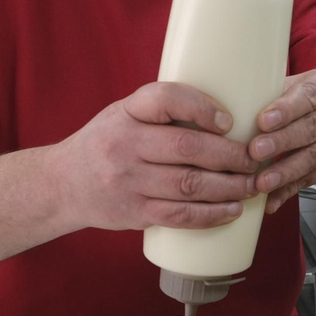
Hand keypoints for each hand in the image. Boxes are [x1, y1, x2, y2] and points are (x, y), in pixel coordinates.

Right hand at [47, 83, 257, 230]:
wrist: (61, 185)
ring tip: (252, 185)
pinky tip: (232, 210)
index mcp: (125, 114)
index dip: (202, 107)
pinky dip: (212, 214)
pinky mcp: (134, 213)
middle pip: (187, 148)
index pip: (165, 99)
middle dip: (230, 155)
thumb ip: (162, 111)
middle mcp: (124, 146)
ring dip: (229, 187)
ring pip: (189, 185)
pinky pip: (180, 216)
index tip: (229, 120)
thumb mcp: (123, 115)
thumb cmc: (105, 144)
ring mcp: (128, 182)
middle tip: (254, 159)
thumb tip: (225, 113)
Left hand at [249, 70, 315, 212]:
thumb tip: (241, 103)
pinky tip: (272, 199)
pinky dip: (289, 191)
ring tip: (262, 181)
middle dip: (281, 142)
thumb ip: (282, 92)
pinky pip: (312, 180)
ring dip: (285, 172)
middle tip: (255, 151)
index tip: (263, 121)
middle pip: (312, 128)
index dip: (286, 110)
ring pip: (313, 157)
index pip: (309, 96)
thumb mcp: (311, 84)